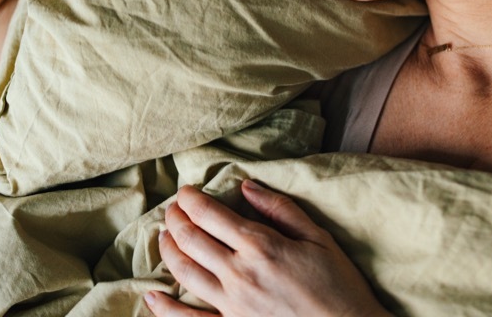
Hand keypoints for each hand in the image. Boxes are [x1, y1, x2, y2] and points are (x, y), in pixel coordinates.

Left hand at [146, 181, 389, 316]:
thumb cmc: (338, 285)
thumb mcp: (318, 238)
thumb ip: (280, 209)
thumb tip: (246, 187)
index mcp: (261, 245)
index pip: (210, 215)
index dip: (191, 199)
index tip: (185, 191)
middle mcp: (240, 273)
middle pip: (191, 239)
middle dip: (176, 218)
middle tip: (172, 208)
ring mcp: (232, 305)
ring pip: (184, 272)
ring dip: (168, 249)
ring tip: (164, 235)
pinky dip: (165, 308)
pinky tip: (152, 295)